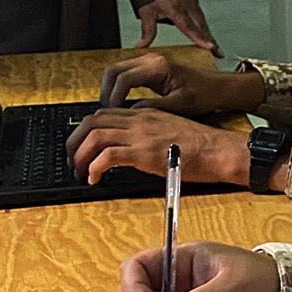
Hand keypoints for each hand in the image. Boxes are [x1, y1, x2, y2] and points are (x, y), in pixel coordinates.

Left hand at [68, 106, 248, 186]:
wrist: (218, 150)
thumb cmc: (202, 146)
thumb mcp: (170, 131)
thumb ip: (149, 135)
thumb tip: (133, 150)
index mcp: (145, 114)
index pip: (104, 114)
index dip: (87, 130)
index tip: (83, 147)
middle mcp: (139, 120)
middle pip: (92, 121)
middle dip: (75, 141)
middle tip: (73, 160)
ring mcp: (140, 134)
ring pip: (94, 135)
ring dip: (80, 154)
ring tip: (80, 171)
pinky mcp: (144, 152)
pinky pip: (107, 155)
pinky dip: (94, 167)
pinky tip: (94, 178)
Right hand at [100, 50, 264, 115]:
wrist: (216, 88)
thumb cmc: (204, 94)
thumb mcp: (180, 105)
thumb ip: (155, 108)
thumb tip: (132, 113)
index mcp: (159, 67)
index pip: (124, 78)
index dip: (114, 97)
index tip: (112, 112)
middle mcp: (151, 60)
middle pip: (114, 70)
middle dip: (106, 91)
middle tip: (105, 112)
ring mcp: (148, 62)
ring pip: (116, 71)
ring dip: (109, 89)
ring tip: (109, 110)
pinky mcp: (148, 69)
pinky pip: (125, 75)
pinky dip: (117, 87)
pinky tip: (118, 104)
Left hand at [135, 0, 221, 56]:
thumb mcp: (145, 10)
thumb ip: (147, 30)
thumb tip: (143, 45)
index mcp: (176, 8)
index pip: (190, 27)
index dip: (200, 38)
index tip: (210, 47)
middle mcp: (187, 5)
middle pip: (202, 26)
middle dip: (211, 40)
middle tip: (219, 54)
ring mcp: (191, 1)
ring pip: (202, 21)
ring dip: (208, 34)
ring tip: (214, 47)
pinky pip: (200, 15)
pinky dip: (203, 26)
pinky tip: (204, 32)